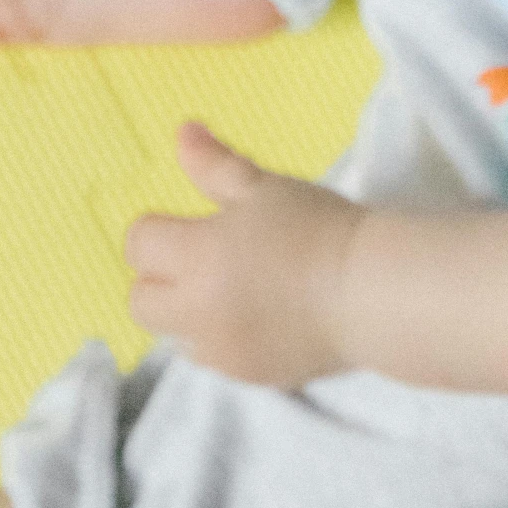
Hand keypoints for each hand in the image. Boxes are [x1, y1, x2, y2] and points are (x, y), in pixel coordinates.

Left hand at [125, 123, 361, 388]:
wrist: (368, 292)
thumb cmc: (317, 227)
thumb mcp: (264, 187)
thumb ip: (215, 164)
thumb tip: (182, 131)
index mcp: (197, 256)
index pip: (139, 244)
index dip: (157, 228)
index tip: (189, 222)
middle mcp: (196, 311)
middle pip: (139, 301)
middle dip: (159, 277)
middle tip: (202, 258)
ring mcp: (219, 350)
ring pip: (172, 334)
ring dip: (186, 311)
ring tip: (231, 288)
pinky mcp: (245, 376)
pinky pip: (210, 357)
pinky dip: (218, 337)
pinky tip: (256, 315)